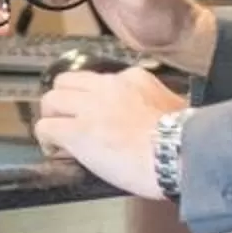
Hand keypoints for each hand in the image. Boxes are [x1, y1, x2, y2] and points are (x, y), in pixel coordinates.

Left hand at [33, 66, 188, 198]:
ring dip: (51, 118)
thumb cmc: (185, 140)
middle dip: (62, 102)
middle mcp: (107, 87)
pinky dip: (47, 140)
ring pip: (50, 100)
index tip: (95, 116)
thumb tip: (161, 118)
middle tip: (66, 121)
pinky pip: (46, 128)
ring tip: (58, 138)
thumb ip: (159, 105)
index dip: (91, 99)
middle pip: (66, 81)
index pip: (98, 80)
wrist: (179, 153)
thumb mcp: (175, 107)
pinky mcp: (77, 132)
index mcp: (133, 79)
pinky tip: (56, 151)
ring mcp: (89, 108)